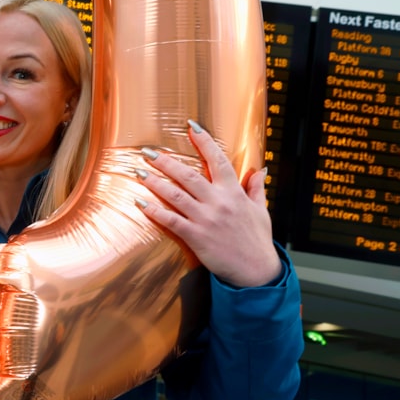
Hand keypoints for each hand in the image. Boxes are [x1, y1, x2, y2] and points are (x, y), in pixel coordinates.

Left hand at [135, 120, 280, 288]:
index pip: (218, 160)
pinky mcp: (196, 237)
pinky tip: (140, 202)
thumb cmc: (257, 241)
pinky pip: (171, 220)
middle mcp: (219, 202)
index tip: (191, 127)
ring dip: (155, 182)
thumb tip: (260, 169)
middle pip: (189, 175)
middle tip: (148, 151)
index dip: (204, 142)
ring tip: (139, 172)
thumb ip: (256, 188)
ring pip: (176, 195)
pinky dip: (154, 211)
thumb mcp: (260, 211)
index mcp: (234, 193)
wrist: (257, 272)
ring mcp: (206, 219)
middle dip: (166, 161)